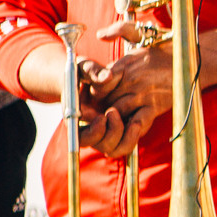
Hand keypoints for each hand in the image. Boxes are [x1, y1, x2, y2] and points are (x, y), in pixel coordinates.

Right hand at [20, 39, 151, 159]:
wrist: (89, 78)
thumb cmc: (83, 72)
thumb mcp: (84, 68)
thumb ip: (93, 71)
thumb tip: (108, 77)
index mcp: (76, 120)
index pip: (83, 138)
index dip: (94, 132)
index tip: (102, 117)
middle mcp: (90, 130)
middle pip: (102, 146)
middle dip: (113, 133)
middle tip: (115, 113)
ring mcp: (105, 132)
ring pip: (117, 148)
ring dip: (127, 138)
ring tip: (133, 121)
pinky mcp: (119, 130)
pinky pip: (128, 141)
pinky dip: (135, 134)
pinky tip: (140, 119)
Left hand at [87, 20, 173, 138]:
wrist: (195, 60)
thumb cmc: (168, 48)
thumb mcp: (142, 33)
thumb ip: (120, 29)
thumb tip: (100, 35)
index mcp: (126, 64)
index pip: (99, 82)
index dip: (95, 90)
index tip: (97, 93)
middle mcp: (132, 79)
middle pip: (105, 99)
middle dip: (100, 106)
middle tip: (100, 110)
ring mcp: (144, 94)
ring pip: (117, 111)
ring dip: (113, 116)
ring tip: (113, 117)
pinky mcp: (156, 106)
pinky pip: (137, 121)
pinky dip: (130, 125)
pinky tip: (129, 124)